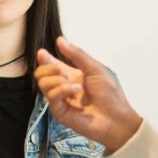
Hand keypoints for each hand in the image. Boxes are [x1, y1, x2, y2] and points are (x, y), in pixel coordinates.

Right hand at [35, 37, 141, 152]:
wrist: (115, 117)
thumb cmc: (110, 94)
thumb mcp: (95, 68)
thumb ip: (77, 55)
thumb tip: (60, 40)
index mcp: (71, 75)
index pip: (52, 65)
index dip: (45, 58)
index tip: (42, 52)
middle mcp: (63, 87)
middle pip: (42, 74)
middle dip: (48, 68)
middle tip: (60, 70)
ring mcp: (60, 100)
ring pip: (43, 84)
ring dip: (56, 80)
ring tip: (74, 85)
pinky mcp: (59, 112)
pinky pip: (51, 96)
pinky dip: (62, 90)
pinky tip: (75, 90)